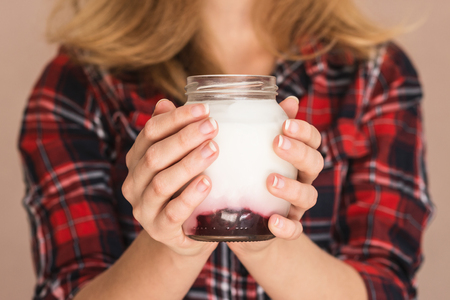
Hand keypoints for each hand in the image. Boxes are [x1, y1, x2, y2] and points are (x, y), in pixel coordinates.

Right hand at [122, 99, 219, 255]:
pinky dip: (189, 196)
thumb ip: (171, 135)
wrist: (185, 235)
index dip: (175, 118)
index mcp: (137, 160)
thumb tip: (164, 102)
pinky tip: (207, 183)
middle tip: (212, 127)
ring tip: (213, 150)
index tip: (204, 108)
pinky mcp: (159, 231)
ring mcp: (144, 209)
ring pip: (161, 183)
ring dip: (188, 164)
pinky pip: (172, 213)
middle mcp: (134, 183)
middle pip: (154, 155)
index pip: (150, 132)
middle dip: (184, 138)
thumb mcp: (177, 162)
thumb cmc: (184, 190)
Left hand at [228, 96, 322, 252]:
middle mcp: (302, 180)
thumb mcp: (252, 154)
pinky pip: (294, 230)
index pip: (312, 141)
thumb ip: (265, 127)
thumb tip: (288, 99)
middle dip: (298, 152)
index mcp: (296, 159)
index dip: (305, 131)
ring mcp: (296, 207)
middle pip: (314, 164)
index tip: (286, 123)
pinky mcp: (287, 229)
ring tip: (270, 181)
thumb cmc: (249, 181)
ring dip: (292, 187)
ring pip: (308, 196)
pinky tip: (273, 221)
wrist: (245, 227)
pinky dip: (287, 226)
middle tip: (276, 143)